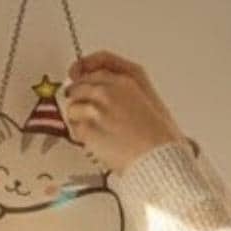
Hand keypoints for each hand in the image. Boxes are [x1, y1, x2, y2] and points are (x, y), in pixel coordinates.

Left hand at [62, 51, 187, 175]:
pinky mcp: (88, 128)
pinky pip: (74, 129)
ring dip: (78, 119)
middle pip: (77, 88)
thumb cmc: (157, 138)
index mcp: (123, 82)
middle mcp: (107, 91)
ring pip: (73, 108)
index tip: (76, 85)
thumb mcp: (146, 101)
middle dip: (79, 100)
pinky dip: (81, 136)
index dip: (82, 80)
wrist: (157, 157)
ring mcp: (96, 109)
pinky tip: (95, 142)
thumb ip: (122, 92)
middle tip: (84, 114)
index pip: (92, 73)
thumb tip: (98, 93)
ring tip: (93, 132)